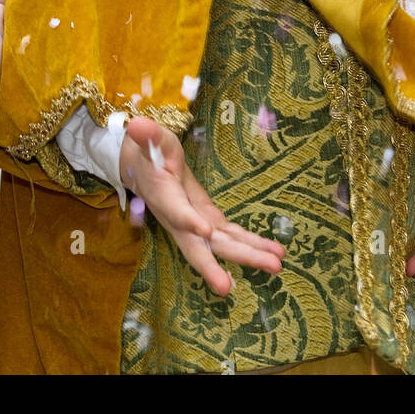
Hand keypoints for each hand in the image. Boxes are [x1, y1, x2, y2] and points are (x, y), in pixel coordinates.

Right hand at [120, 116, 284, 296]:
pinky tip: (276, 252)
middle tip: (227, 288)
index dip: (188, 221)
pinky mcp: (211, 222)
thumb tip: (138, 125)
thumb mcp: (149, 139)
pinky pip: (233, 237)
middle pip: (196, 245)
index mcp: (163, 195)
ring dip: (248, 256)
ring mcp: (196, 224)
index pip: (175, 210)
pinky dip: (254, 244)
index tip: (206, 229)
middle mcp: (178, 218)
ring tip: (276, 265)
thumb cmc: (150, 152)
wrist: (147, 169)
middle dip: (212, 266)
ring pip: (221, 246)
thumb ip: (147, 135)